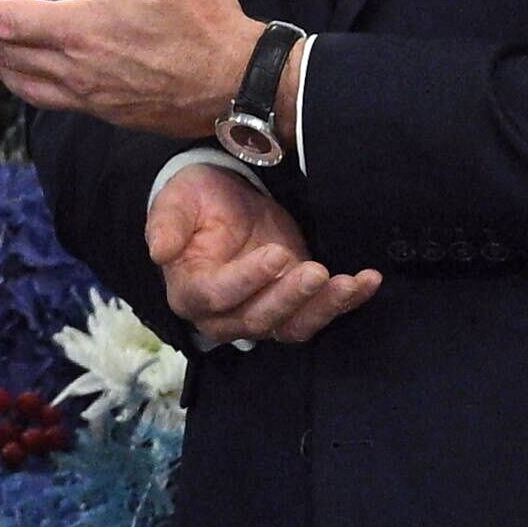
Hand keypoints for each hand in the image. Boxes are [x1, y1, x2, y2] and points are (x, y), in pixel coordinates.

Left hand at [0, 0, 268, 139]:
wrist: (239, 86)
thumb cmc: (206, 26)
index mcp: (84, 31)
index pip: (7, 24)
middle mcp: (77, 70)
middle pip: (6, 56)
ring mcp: (90, 96)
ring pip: (24, 83)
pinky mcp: (107, 112)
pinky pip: (49, 98)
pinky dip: (25, 82)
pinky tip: (30, 73)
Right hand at [149, 163, 381, 347]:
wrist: (223, 201)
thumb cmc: (195, 201)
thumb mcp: (176, 200)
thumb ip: (166, 224)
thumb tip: (159, 249)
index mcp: (191, 291)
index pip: (217, 296)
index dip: (246, 281)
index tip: (275, 255)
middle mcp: (226, 314)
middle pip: (259, 319)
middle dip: (290, 298)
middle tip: (315, 271)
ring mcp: (263, 312)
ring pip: (293, 327)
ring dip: (323, 308)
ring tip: (350, 283)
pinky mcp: (294, 303)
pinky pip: (320, 314)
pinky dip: (346, 301)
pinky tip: (368, 281)